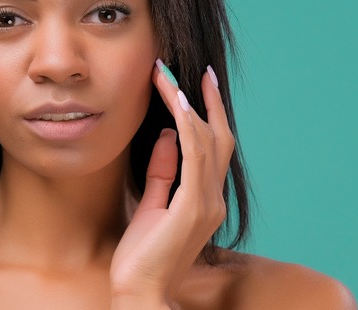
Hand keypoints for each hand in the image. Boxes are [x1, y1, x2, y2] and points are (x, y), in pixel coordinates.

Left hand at [110, 63, 234, 308]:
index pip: (213, 147)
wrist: (140, 290)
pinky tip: (177, 104)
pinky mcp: (192, 207)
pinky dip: (189, 126)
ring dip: (188, 104)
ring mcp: (207, 203)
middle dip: (205, 101)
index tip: (197, 85)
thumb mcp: (153, 203)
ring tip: (169, 76)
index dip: (208, 114)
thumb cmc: (142, 254)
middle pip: (218, 138)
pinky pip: (194, 156)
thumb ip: (163, 171)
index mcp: (206, 199)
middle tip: (193, 69)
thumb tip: (169, 135)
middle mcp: (213, 198)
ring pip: (207, 140)